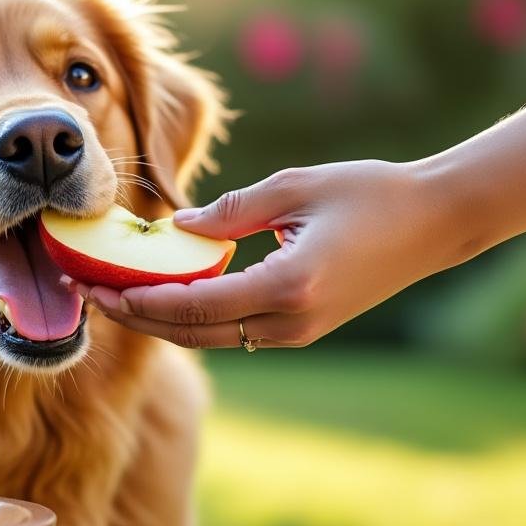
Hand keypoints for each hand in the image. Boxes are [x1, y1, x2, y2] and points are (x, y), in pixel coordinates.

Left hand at [63, 160, 472, 348]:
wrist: (436, 223)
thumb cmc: (371, 192)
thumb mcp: (295, 187)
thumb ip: (231, 210)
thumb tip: (175, 227)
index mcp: (289, 286)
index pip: (194, 307)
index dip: (138, 302)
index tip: (95, 289)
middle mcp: (292, 321)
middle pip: (194, 332)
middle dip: (137, 317)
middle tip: (88, 296)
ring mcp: (299, 331)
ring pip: (213, 337)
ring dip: (162, 321)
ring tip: (115, 297)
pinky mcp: (304, 328)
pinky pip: (235, 330)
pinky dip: (195, 318)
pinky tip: (165, 294)